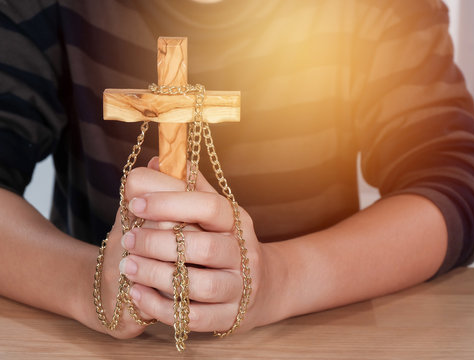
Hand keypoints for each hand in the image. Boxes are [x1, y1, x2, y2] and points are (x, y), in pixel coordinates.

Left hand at [118, 157, 273, 332]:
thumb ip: (188, 189)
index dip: (172, 202)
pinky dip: (161, 307)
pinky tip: (138, 293)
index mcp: (237, 221)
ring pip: (199, 286)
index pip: (210, 206)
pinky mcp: (230, 318)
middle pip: (204, 247)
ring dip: (157, 276)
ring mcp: (239, 288)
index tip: (136, 203)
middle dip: (158, 243)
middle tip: (127, 240)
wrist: (262, 287)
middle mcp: (243, 253)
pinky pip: (194, 318)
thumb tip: (156, 161)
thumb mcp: (215, 214)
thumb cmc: (227, 243)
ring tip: (129, 266)